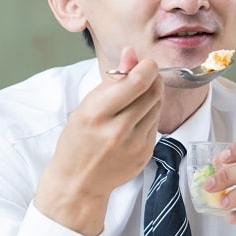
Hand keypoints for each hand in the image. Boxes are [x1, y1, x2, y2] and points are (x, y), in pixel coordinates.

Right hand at [34, 48, 163, 235]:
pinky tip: (137, 116)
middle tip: (146, 73)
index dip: (147, 67)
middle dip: (153, 78)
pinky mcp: (146, 153)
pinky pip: (156, 124)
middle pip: (152, 93)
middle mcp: (118, 130)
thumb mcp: (86, 106)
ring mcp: (135, 144)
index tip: (146, 63)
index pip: (136, 83)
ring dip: (153, 95)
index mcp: (97, 114)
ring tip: (138, 95)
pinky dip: (150, 114)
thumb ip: (112, 81)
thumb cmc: (78, 140)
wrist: (79, 181)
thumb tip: (131, 54)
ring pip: (157, 107)